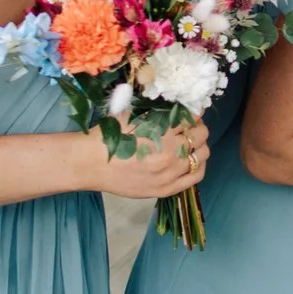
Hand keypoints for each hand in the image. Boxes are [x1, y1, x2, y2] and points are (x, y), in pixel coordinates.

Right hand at [90, 119, 209, 199]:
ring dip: (200, 145)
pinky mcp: (166, 189)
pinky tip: (193, 160)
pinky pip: (195, 177)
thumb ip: (158, 111)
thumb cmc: (109, 136)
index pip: (192, 117)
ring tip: (190, 143)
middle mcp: (171, 152)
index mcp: (163, 131)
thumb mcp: (134, 115)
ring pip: (202, 155)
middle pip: (201, 135)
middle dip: (198, 127)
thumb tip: (180, 105)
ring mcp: (170, 173)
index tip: (192, 112)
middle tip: (190, 126)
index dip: (194, 113)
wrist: (90, 163)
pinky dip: (199, 166)